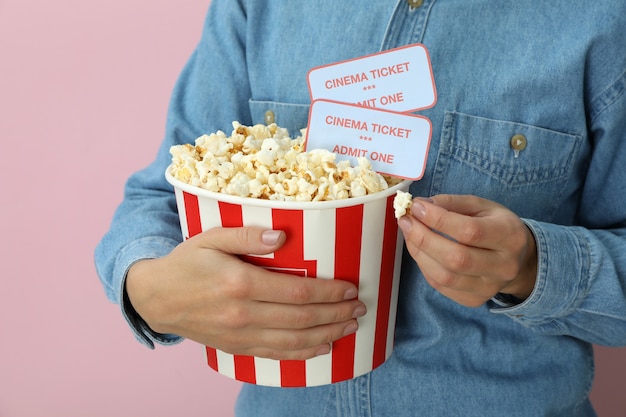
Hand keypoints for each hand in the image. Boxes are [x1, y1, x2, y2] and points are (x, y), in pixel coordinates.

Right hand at [125, 226, 364, 359]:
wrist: (156, 298)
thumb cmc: (186, 263)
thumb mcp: (212, 238)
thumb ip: (247, 234)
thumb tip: (282, 235)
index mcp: (241, 283)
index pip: (298, 292)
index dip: (329, 292)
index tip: (350, 288)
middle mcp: (244, 314)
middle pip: (302, 319)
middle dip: (336, 314)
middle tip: (359, 308)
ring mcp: (240, 335)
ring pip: (294, 341)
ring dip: (327, 335)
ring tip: (350, 327)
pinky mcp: (237, 347)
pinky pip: (276, 354)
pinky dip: (303, 353)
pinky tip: (322, 348)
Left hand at [397, 194, 536, 306]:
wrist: (517, 259)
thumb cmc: (495, 226)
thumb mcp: (481, 206)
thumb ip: (451, 203)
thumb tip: (421, 205)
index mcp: (510, 236)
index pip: (470, 231)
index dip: (438, 220)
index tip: (416, 207)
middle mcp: (504, 266)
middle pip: (456, 258)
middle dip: (423, 238)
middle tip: (406, 221)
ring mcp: (489, 288)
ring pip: (445, 277)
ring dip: (419, 253)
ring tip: (409, 233)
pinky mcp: (474, 300)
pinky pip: (440, 286)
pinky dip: (424, 266)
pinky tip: (419, 250)